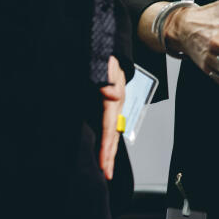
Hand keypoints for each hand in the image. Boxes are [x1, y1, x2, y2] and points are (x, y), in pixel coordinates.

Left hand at [98, 55, 124, 179]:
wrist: (107, 43)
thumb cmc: (103, 53)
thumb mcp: (105, 62)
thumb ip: (107, 77)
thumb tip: (113, 95)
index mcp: (116, 96)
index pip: (109, 126)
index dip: (105, 145)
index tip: (103, 163)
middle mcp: (116, 102)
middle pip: (113, 133)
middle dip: (110, 155)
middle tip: (106, 175)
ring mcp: (113, 103)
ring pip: (112, 131)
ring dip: (109, 150)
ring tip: (105, 168)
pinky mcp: (106, 102)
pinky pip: (107, 125)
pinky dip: (105, 140)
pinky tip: (102, 148)